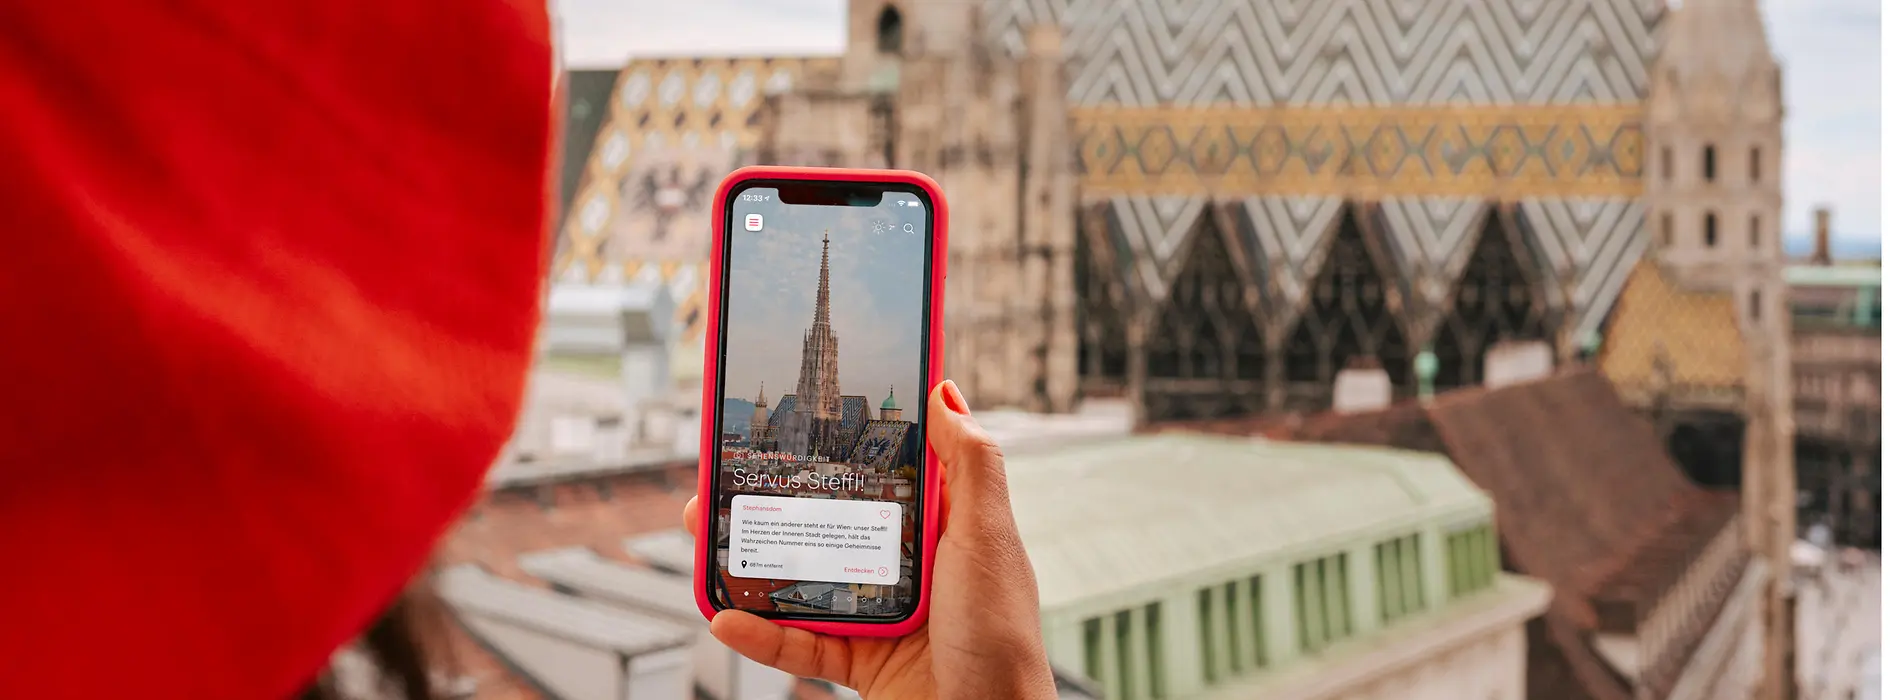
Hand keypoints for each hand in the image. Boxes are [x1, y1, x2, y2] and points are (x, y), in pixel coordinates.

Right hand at [682, 379, 1056, 699]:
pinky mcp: (857, 662)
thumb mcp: (988, 537)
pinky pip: (796, 644)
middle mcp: (905, 565)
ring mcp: (876, 613)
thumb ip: (970, 465)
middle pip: (826, 519)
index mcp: (939, 526)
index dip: (841, 441)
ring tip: (703, 530)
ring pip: (799, 575)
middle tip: (725, 471)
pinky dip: (760, 635)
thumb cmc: (1003, 637)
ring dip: (748, 557)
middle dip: (772, 496)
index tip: (794, 413)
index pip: (883, 468)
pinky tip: (726, 617)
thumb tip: (946, 391)